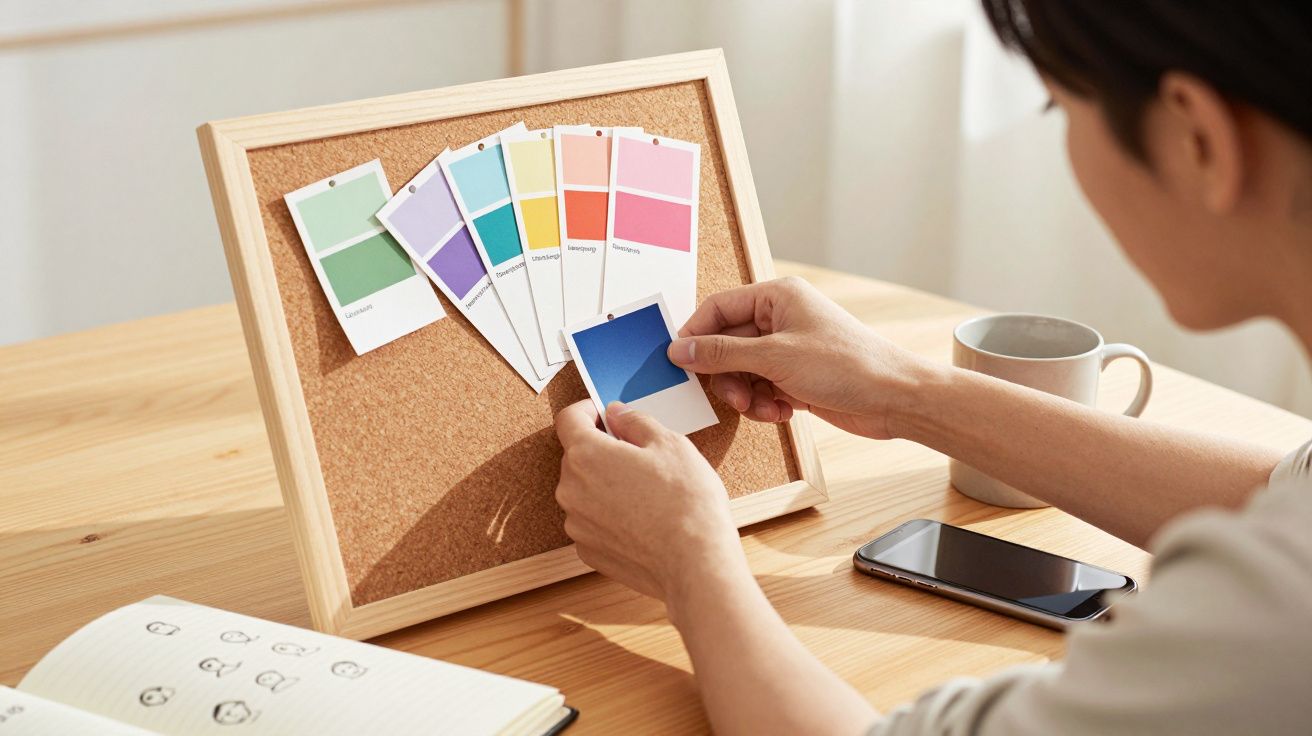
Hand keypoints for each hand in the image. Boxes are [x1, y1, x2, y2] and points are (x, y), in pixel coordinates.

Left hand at [554, 400, 747, 604]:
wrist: (695, 563)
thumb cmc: (686, 502)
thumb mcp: (670, 443)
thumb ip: (635, 421)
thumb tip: (617, 413)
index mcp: (586, 455)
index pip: (568, 419)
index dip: (587, 409)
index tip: (604, 412)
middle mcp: (570, 490)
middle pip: (577, 456)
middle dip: (602, 449)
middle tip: (640, 455)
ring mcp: (577, 525)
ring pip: (585, 491)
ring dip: (606, 484)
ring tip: (646, 492)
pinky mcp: (589, 551)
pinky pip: (593, 521)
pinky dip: (610, 515)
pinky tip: (642, 519)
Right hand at [669, 276, 929, 439]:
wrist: (894, 398)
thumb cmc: (847, 366)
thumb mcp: (775, 357)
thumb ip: (722, 353)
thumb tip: (681, 349)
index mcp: (777, 297)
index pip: (719, 308)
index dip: (696, 334)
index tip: (680, 361)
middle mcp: (781, 319)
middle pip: (727, 344)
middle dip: (727, 374)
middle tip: (735, 397)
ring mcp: (789, 349)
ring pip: (742, 371)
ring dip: (747, 394)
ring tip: (763, 407)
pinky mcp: (796, 377)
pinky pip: (761, 388)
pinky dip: (765, 403)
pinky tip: (783, 412)